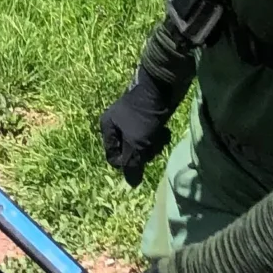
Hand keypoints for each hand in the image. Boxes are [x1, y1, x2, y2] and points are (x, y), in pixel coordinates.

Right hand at [97, 70, 180, 187]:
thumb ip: (132, 165)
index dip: (127, 163)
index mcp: (107, 128)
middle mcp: (116, 125)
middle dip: (142, 154)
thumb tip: (131, 184)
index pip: (113, 159)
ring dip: (152, 146)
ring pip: (141, 146)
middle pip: (128, 153)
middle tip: (150, 146)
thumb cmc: (144, 116)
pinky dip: (157, 138)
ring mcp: (131, 122)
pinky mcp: (145, 119)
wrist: (162, 88)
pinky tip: (164, 132)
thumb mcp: (136, 143)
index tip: (139, 159)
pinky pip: (150, 137)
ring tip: (160, 137)